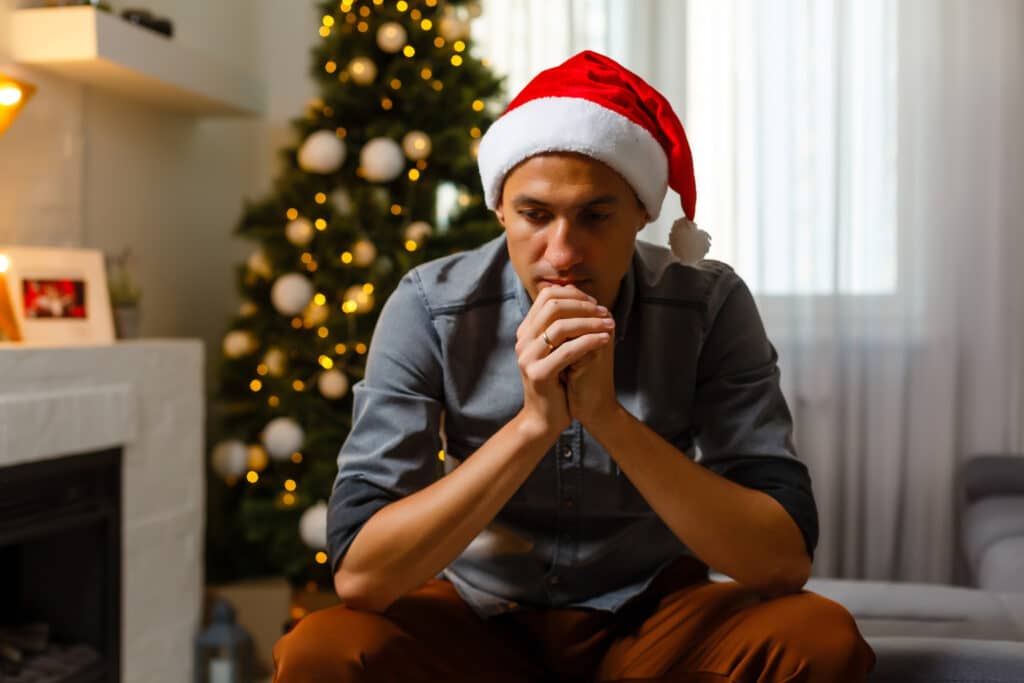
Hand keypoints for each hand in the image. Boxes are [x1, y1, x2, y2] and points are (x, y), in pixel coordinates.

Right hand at [514, 285, 612, 437]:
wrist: (546, 418)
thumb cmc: (557, 382)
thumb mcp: (559, 348)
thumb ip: (563, 324)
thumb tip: (579, 294)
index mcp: (526, 331)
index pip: (547, 296)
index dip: (574, 295)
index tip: (595, 304)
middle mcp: (523, 341)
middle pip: (552, 306)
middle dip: (583, 306)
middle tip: (604, 312)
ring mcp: (527, 357)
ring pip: (560, 327)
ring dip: (589, 322)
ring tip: (609, 325)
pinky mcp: (538, 374)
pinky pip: (567, 351)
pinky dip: (589, 342)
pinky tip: (605, 341)